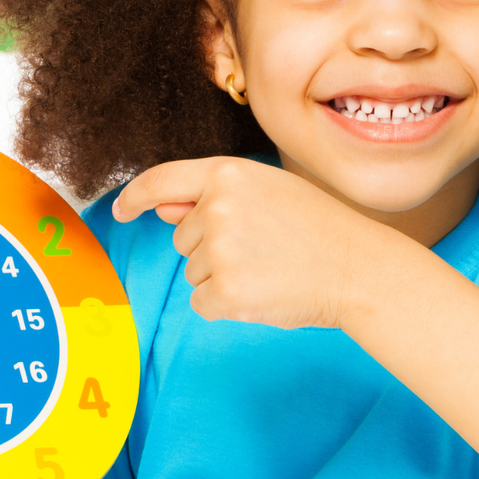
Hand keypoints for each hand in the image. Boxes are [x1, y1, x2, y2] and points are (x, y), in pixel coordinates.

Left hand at [113, 157, 405, 329]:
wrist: (357, 267)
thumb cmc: (317, 228)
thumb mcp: (267, 192)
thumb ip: (211, 197)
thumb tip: (161, 210)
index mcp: (227, 174)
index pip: (161, 180)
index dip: (134, 196)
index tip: (120, 210)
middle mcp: (216, 207)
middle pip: (183, 237)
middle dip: (212, 246)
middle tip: (265, 247)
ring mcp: (219, 250)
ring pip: (194, 271)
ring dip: (222, 276)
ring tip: (269, 267)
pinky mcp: (224, 291)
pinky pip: (201, 302)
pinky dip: (225, 304)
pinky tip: (262, 292)